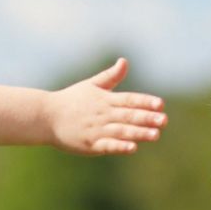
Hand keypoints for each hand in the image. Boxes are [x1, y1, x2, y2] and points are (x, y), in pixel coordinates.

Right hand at [46, 57, 166, 154]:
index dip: (145, 101)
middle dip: (147, 118)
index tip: (161, 104)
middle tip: (164, 120)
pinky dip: (119, 146)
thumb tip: (125, 61)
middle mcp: (103, 114)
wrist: (46, 117)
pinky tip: (132, 148)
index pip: (129, 100)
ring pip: (121, 131)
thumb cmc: (71, 100)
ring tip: (156, 135)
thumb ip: (111, 76)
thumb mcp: (91, 86)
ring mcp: (97, 129)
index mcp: (105, 100)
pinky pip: (107, 145)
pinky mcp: (90, 144)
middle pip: (128, 115)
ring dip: (138, 133)